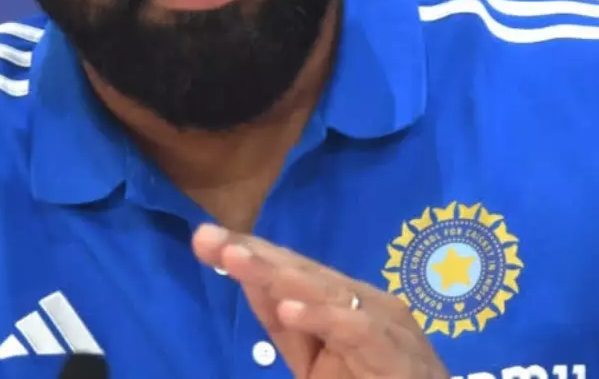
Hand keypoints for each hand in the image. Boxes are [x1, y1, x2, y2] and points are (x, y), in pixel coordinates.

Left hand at [192, 223, 449, 378]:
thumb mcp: (314, 358)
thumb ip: (287, 324)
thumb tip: (248, 278)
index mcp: (342, 298)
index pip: (289, 268)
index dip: (249, 252)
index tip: (203, 240)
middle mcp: (364, 299)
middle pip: (302, 270)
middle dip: (255, 254)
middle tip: (210, 239)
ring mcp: (383, 321)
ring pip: (325, 290)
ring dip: (279, 275)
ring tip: (237, 260)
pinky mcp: (396, 350)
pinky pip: (356, 329)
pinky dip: (323, 317)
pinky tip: (290, 308)